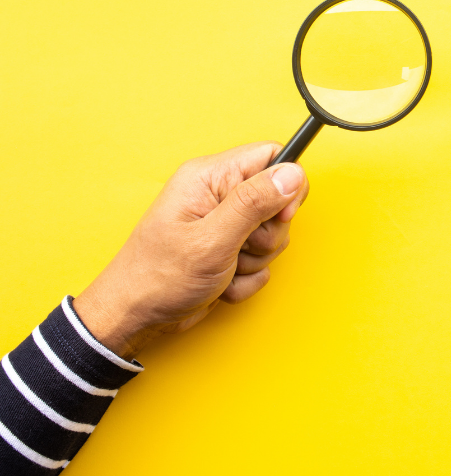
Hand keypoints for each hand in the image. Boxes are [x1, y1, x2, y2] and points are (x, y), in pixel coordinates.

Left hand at [72, 142, 309, 359]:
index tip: (280, 215)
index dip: (286, 184)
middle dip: (267, 234)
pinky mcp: (228, 249)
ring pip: (272, 234)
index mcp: (208, 178)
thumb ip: (254, 203)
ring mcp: (223, 224)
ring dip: (255, 261)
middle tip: (238, 249)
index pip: (271, 157)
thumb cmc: (158, 278)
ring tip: (223, 269)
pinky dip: (246, 279)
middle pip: (277, 201)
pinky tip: (220, 283)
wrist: (134, 318)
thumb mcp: (212, 239)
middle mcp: (216, 195)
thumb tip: (292, 173)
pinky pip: (260, 261)